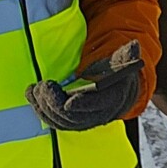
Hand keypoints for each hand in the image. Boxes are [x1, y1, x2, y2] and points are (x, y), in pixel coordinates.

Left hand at [28, 40, 143, 130]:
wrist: (116, 91)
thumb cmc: (116, 73)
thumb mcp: (123, 61)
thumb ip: (128, 54)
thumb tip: (135, 45)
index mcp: (112, 100)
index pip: (97, 105)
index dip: (82, 104)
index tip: (68, 101)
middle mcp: (97, 115)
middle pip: (74, 117)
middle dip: (55, 103)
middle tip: (44, 86)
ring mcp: (82, 121)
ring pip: (61, 122)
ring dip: (44, 107)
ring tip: (35, 89)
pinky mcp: (69, 122)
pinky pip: (53, 121)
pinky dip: (40, 109)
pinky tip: (32, 94)